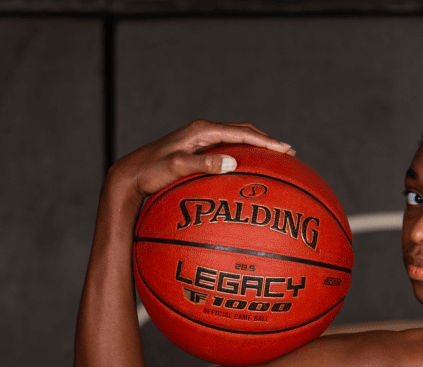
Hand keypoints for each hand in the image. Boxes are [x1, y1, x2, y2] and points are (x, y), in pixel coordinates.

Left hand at [103, 119, 294, 211]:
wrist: (129, 175)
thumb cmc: (151, 173)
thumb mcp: (177, 168)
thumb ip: (204, 164)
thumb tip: (233, 163)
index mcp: (202, 131)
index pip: (242, 132)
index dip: (266, 142)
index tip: (286, 150)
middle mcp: (202, 131)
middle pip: (243, 130)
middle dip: (267, 140)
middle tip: (288, 153)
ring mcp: (199, 139)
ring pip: (236, 137)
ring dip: (256, 145)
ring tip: (274, 157)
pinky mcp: (196, 149)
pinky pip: (227, 147)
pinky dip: (243, 153)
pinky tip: (248, 167)